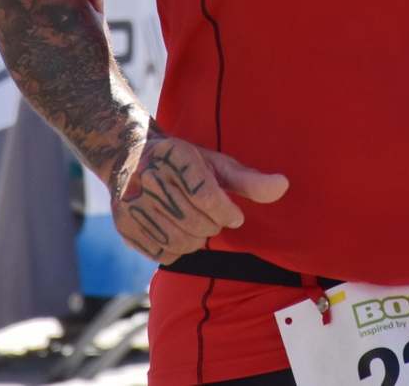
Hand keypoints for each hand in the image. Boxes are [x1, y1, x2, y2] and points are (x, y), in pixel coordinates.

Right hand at [112, 136, 288, 261]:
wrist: (131, 160)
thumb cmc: (185, 163)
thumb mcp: (216, 164)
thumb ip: (249, 180)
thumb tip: (283, 186)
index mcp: (173, 155)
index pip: (206, 194)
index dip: (226, 211)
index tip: (234, 216)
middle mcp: (147, 177)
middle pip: (195, 221)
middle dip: (213, 225)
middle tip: (212, 216)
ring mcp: (131, 203)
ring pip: (180, 241)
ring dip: (197, 239)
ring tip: (196, 224)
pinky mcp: (124, 226)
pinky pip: (164, 253)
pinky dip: (179, 249)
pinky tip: (177, 231)